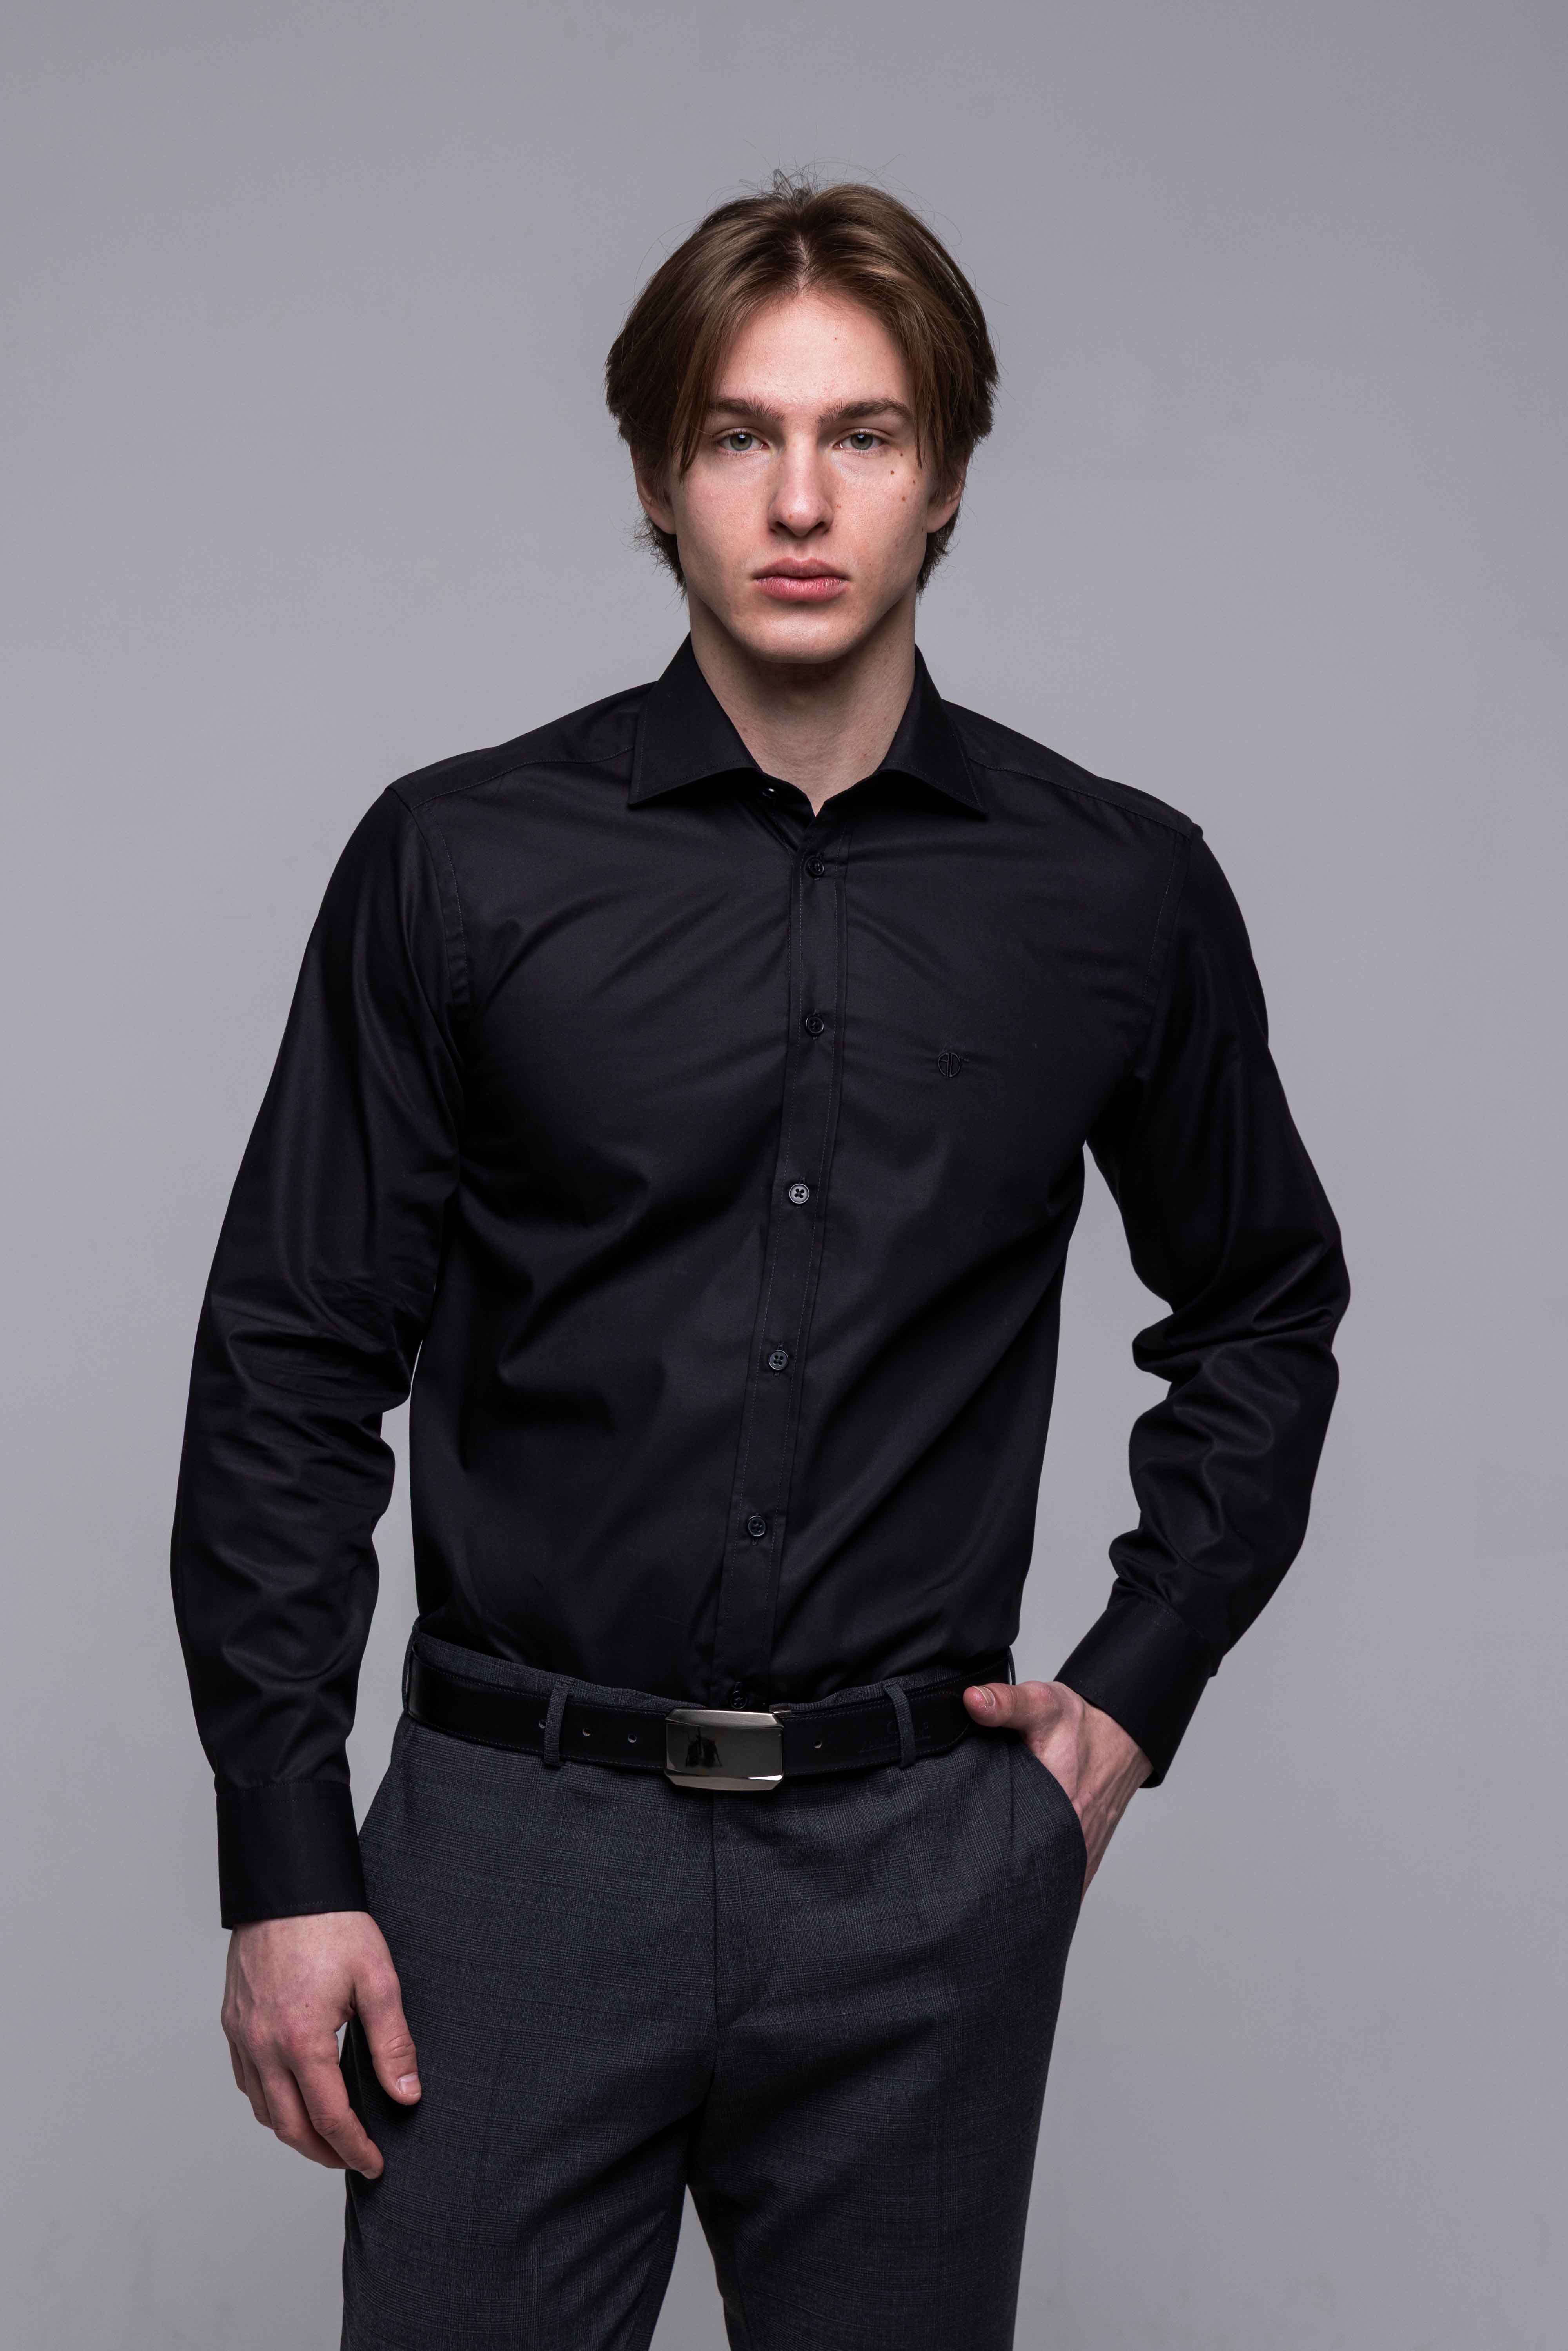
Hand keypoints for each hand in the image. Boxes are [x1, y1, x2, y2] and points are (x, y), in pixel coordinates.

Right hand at [222, 1910, 419, 2176]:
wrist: (288, 1887)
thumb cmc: (334, 1927)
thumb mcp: (378, 1980)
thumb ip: (393, 2043)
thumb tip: (407, 2095)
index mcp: (301, 2040)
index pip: (330, 2117)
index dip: (354, 2149)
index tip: (375, 2164)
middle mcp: (263, 2046)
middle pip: (289, 2127)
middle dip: (323, 2153)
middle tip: (352, 2160)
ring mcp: (243, 2035)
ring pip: (263, 2109)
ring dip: (294, 2132)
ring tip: (327, 2136)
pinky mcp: (233, 2022)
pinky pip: (246, 2081)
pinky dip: (269, 2102)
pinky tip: (293, 2098)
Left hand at [962, 1679, 1151, 1894]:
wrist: (1119, 1738)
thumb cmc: (1080, 1724)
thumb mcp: (1041, 1704)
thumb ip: (1005, 1703)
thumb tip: (971, 1700)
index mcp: (1059, 1808)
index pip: (1009, 1848)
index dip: (980, 1853)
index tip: (958, 1849)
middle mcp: (1072, 1840)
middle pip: (1021, 1872)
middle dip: (993, 1873)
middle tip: (964, 1866)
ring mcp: (1080, 1856)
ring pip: (1041, 1883)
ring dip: (1016, 1881)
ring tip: (985, 1876)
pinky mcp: (1083, 1860)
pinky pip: (1057, 1884)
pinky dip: (1037, 1881)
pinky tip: (1014, 1877)